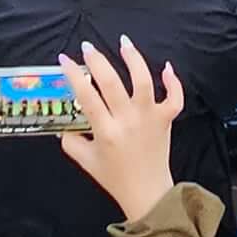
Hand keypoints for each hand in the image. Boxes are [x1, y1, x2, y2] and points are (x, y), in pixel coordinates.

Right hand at [51, 35, 186, 223]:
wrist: (148, 193)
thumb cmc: (115, 177)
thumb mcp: (86, 162)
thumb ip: (70, 141)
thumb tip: (62, 124)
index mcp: (106, 132)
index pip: (86, 96)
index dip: (73, 75)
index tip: (65, 60)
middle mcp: (128, 121)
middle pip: (111, 83)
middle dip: (97, 60)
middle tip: (87, 47)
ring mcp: (150, 118)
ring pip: (143, 81)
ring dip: (133, 59)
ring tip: (123, 43)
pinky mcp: (166, 119)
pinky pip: (174, 98)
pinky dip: (173, 81)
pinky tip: (165, 67)